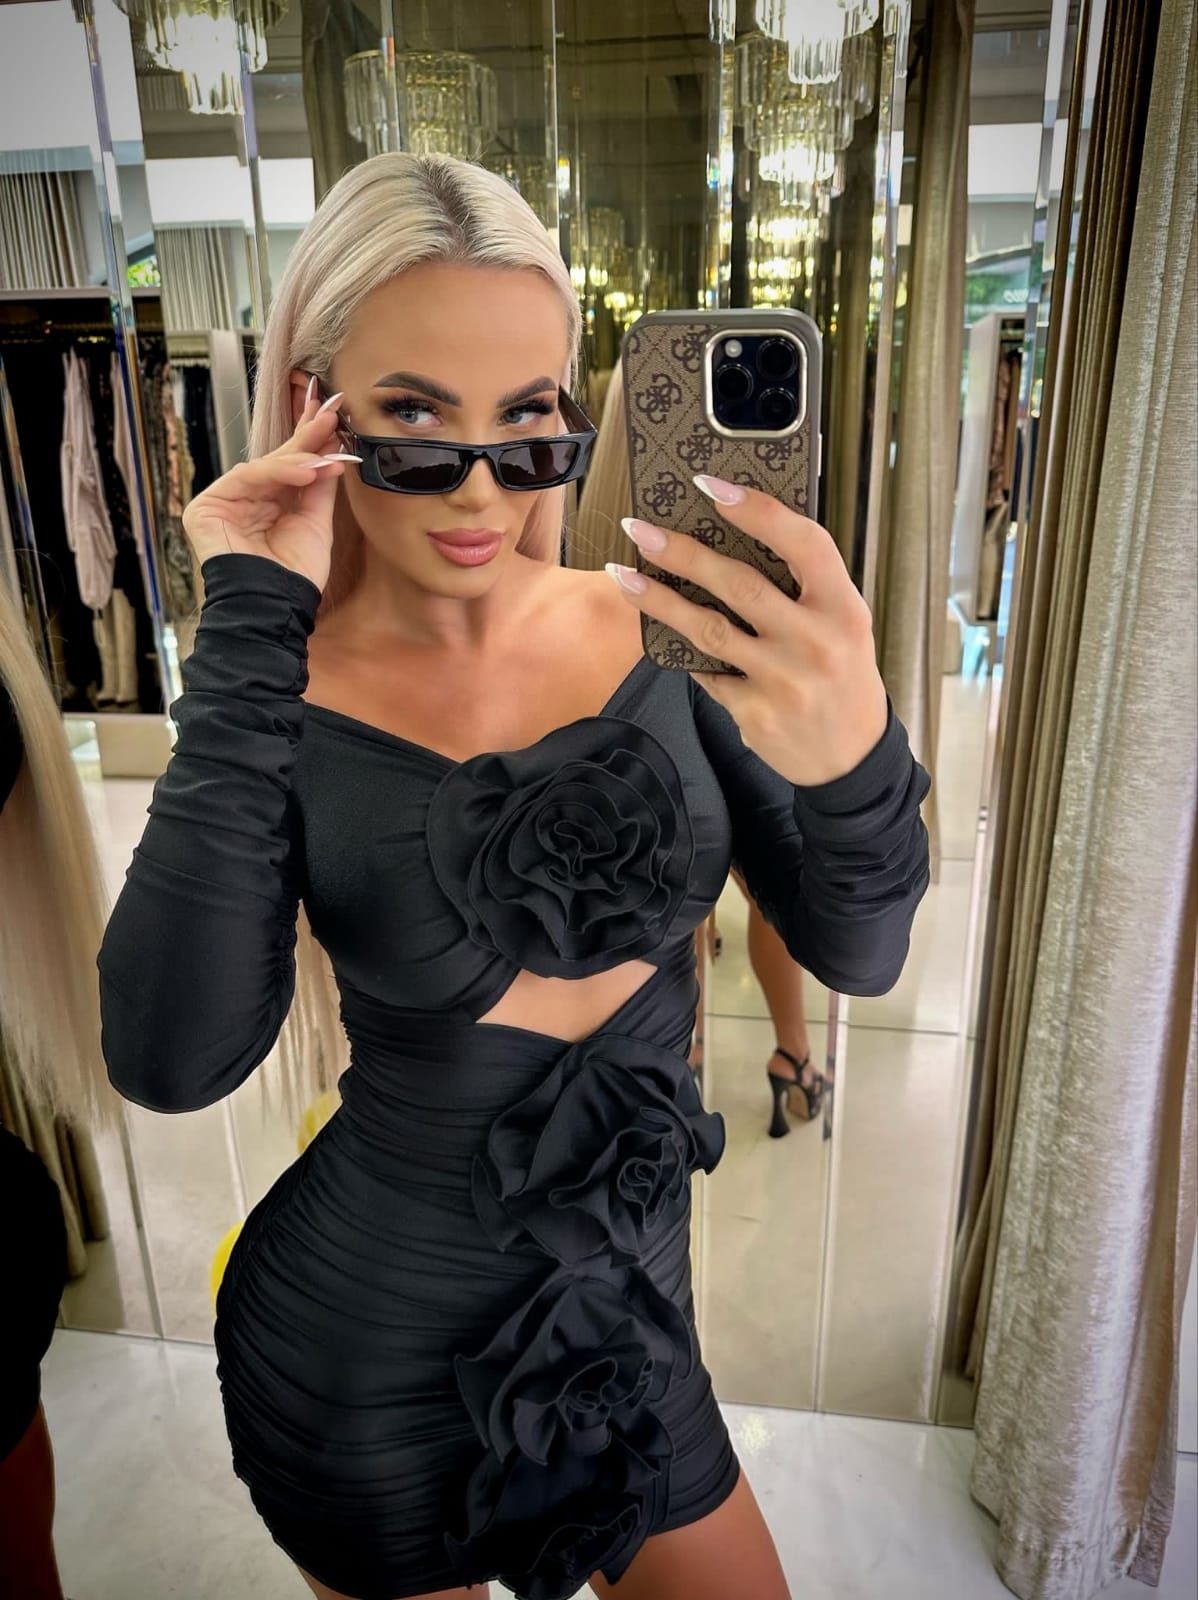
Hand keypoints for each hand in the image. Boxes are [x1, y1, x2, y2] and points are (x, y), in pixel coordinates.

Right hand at [181, 377, 360, 592]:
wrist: (275, 606)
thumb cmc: (294, 574)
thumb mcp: (315, 523)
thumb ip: (319, 486)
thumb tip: (332, 449)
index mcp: (268, 505)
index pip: (289, 466)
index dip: (309, 439)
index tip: (333, 413)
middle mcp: (244, 500)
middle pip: (276, 460)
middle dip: (306, 434)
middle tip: (332, 412)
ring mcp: (224, 502)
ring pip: (264, 468)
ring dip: (299, 456)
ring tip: (328, 451)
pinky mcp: (206, 508)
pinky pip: (246, 479)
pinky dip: (278, 473)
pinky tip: (306, 471)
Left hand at [607, 474, 888, 788]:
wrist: (851, 759)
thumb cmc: (842, 677)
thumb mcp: (844, 625)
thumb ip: (804, 587)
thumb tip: (733, 536)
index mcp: (843, 608)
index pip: (804, 543)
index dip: (757, 510)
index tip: (712, 486)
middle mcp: (816, 642)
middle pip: (740, 584)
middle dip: (683, 552)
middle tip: (640, 529)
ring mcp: (783, 680)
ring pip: (708, 629)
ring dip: (659, 599)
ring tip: (624, 574)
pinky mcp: (755, 713)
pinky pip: (706, 673)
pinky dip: (685, 652)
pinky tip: (661, 633)